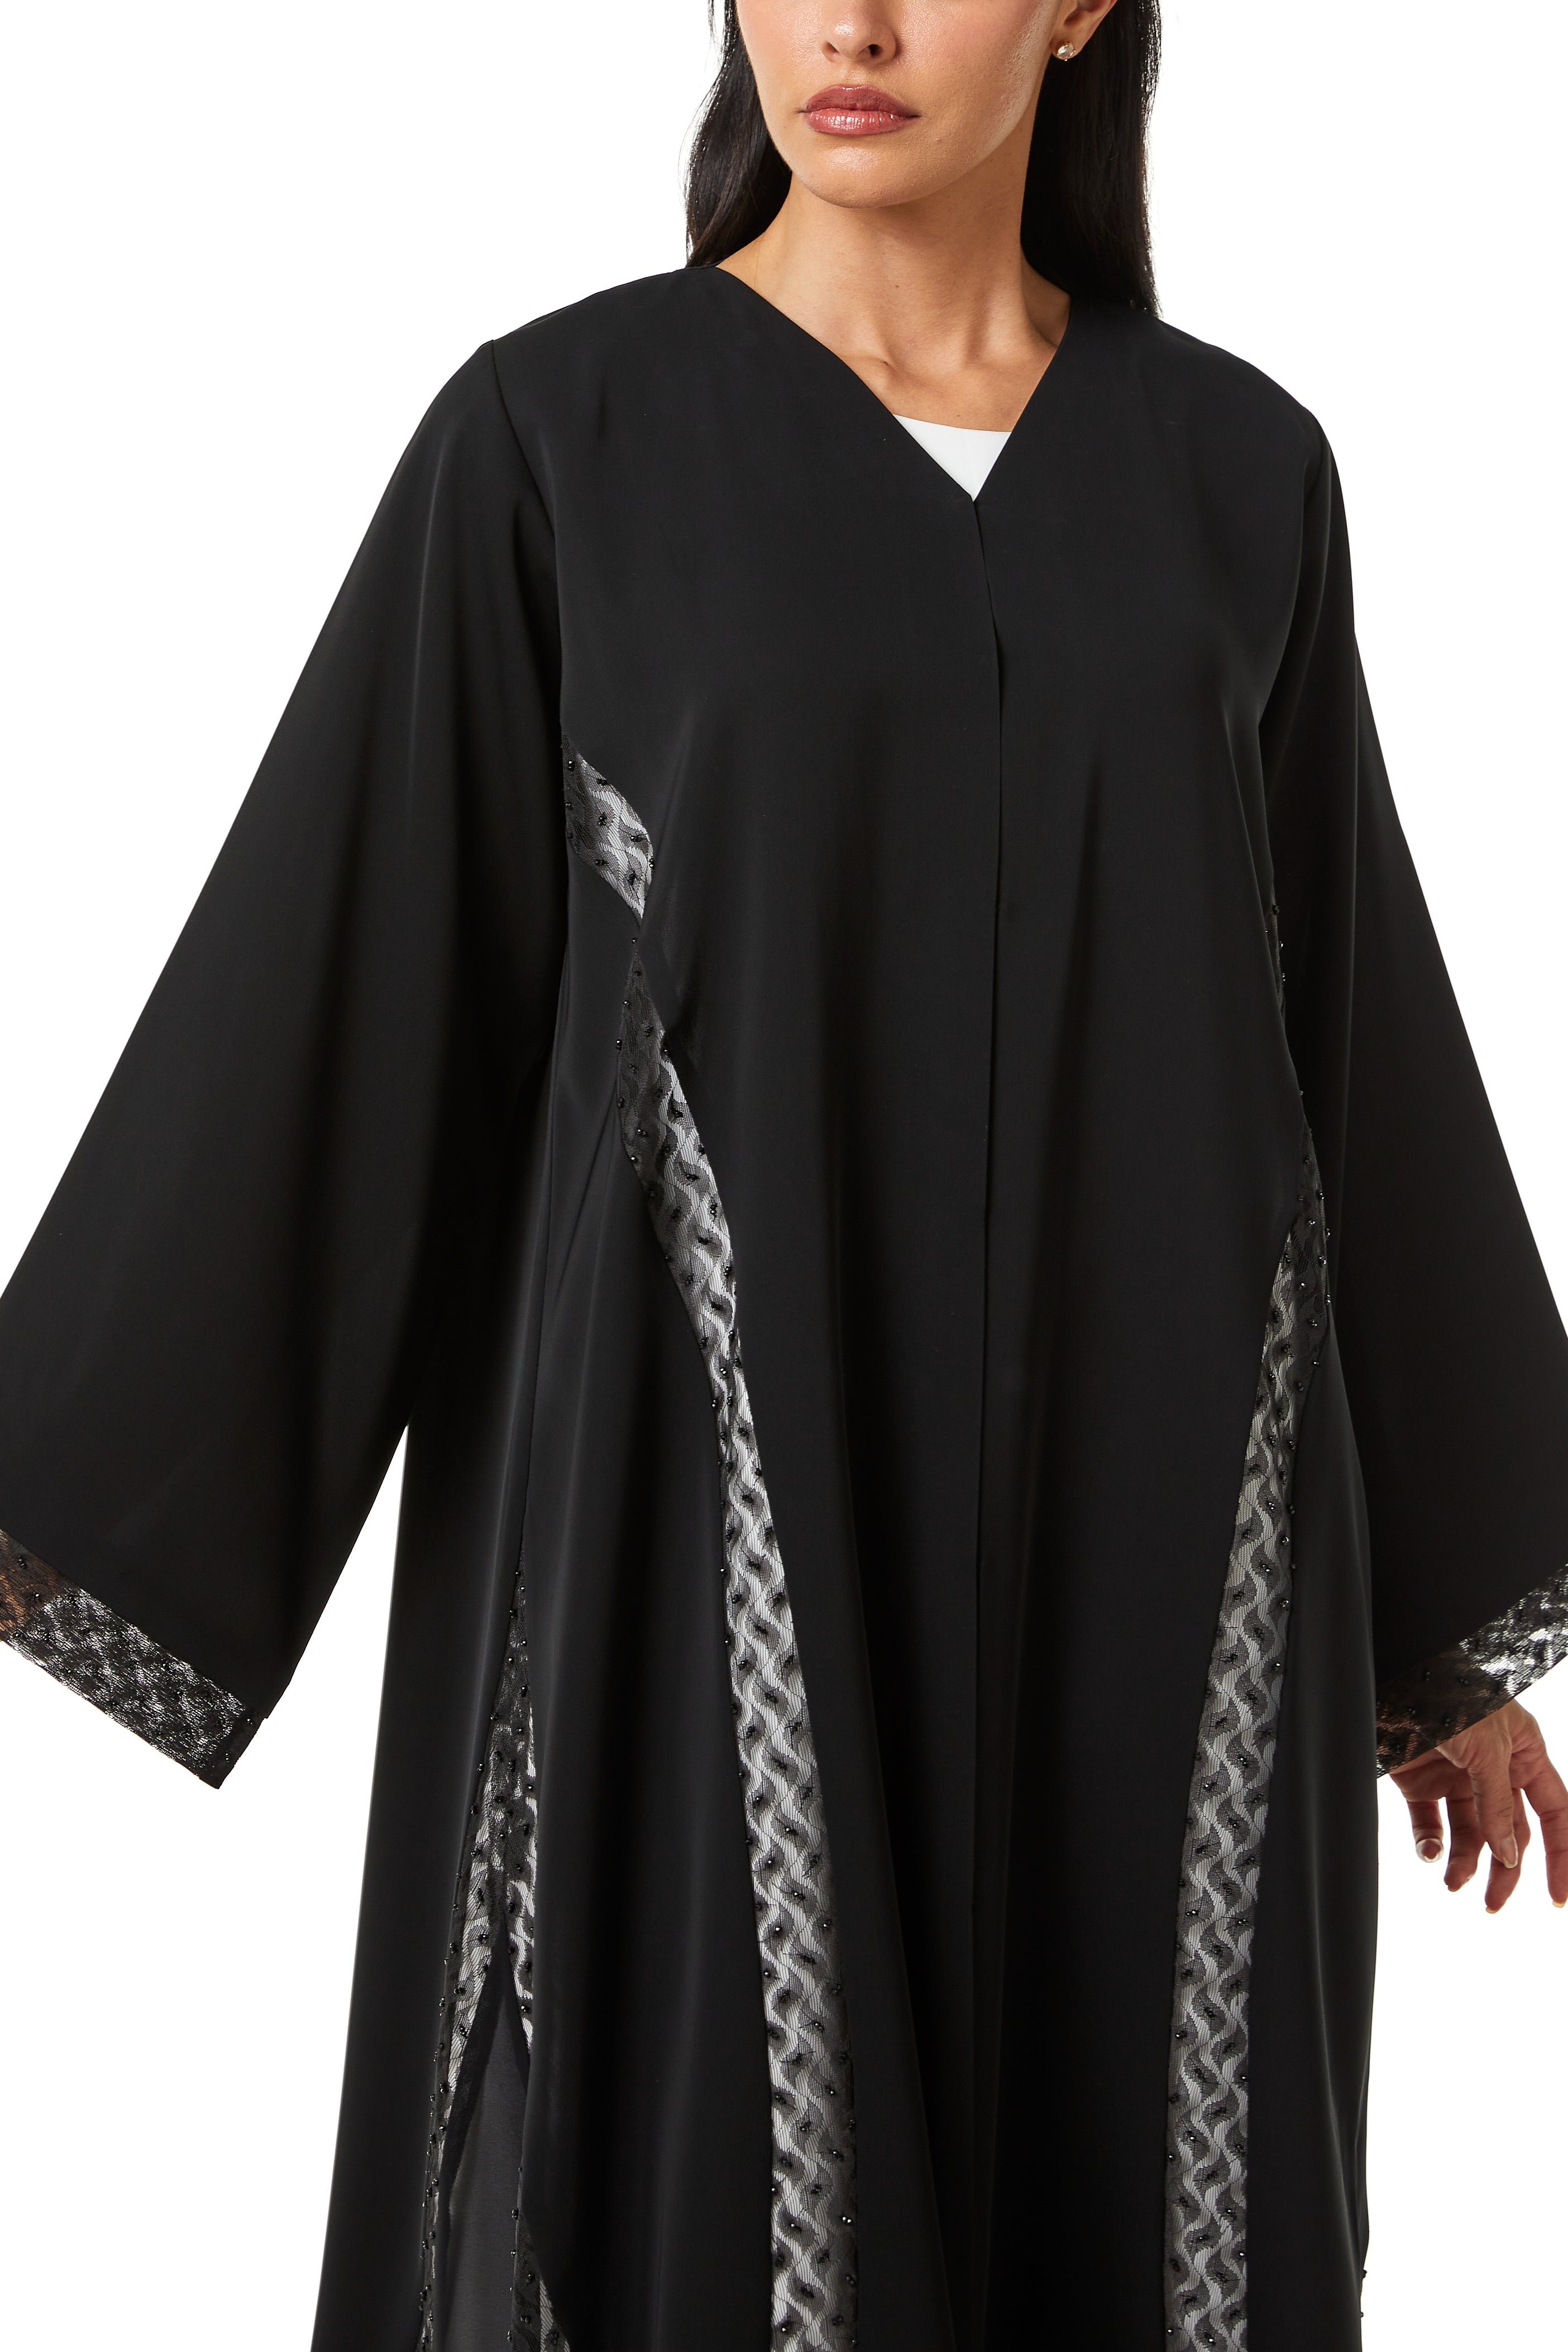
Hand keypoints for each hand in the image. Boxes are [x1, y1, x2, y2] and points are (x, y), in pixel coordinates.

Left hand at [1388, 1699, 1567, 1911]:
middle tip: (1492, 1903)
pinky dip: (1429, 1843)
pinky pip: (1430, 1822)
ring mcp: (1457, 1775)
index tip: (1559, 1898)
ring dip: (1464, 1862)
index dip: (1561, 1856)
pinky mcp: (1420, 1780)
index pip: (1555, 1813)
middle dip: (1504, 1870)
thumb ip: (1499, 1804)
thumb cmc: (1450, 1693)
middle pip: (1511, 1831)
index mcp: (1525, 1753)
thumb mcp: (1487, 1748)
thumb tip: (1511, 1856)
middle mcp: (1495, 1768)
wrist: (1397, 1674)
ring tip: (1453, 1883)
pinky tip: (1429, 1852)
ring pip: (1470, 1833)